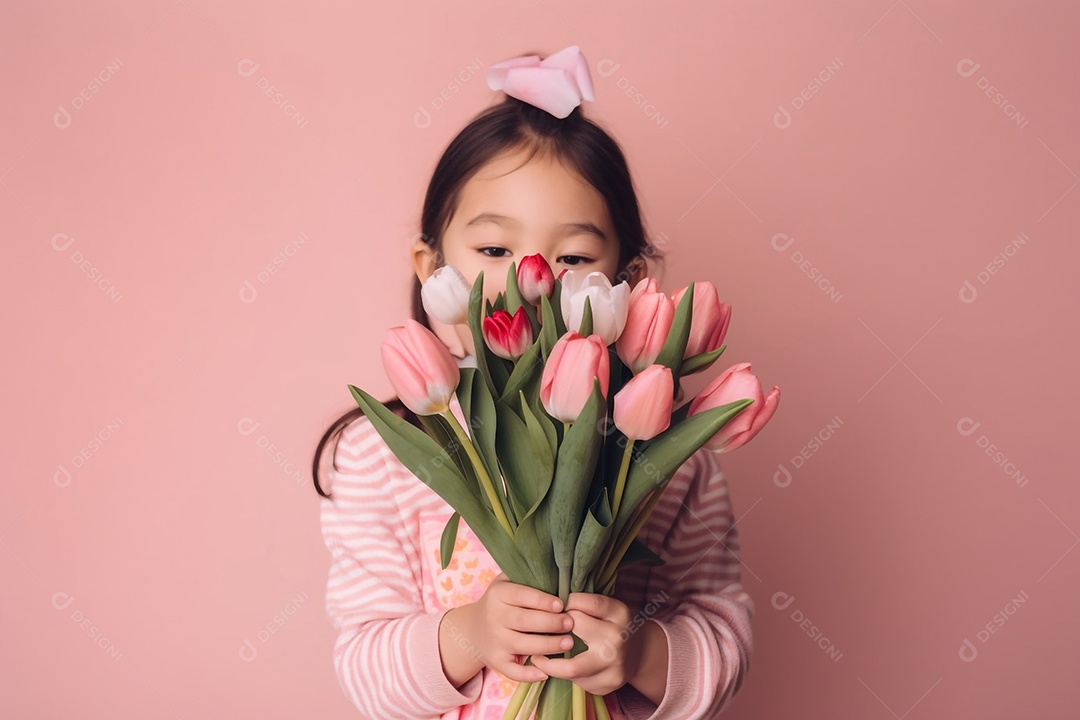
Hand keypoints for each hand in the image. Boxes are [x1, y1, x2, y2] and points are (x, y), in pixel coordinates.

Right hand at [458, 572, 575, 682]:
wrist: (472, 630)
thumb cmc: (500, 603)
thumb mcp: (505, 582)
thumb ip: (525, 575)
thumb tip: (556, 570)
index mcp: (498, 595)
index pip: (522, 596)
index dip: (542, 600)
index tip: (562, 604)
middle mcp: (494, 618)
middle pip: (525, 621)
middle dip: (551, 623)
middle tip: (571, 623)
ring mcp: (495, 642)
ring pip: (523, 645)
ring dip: (548, 646)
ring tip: (569, 643)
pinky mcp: (496, 662)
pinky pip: (513, 671)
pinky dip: (529, 674)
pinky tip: (546, 671)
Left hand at [528, 591, 645, 696]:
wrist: (640, 654)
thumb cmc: (614, 626)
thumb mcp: (608, 608)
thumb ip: (585, 605)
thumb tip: (550, 605)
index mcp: (619, 613)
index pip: (582, 602)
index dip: (565, 602)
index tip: (556, 607)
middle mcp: (617, 638)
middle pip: (574, 628)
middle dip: (555, 628)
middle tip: (542, 629)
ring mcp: (613, 665)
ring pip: (570, 666)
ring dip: (548, 661)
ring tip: (537, 656)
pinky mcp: (606, 684)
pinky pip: (576, 680)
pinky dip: (563, 674)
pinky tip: (557, 667)